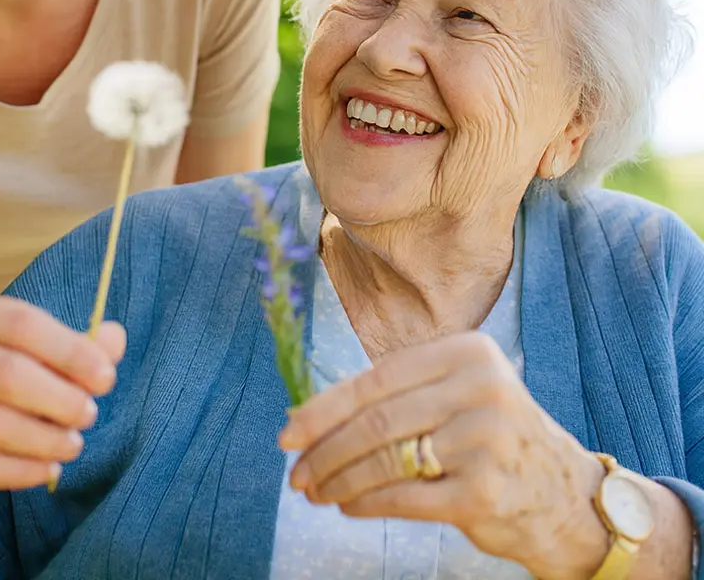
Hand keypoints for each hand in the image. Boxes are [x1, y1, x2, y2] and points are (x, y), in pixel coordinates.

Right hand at [0, 293, 124, 496]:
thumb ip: (54, 343)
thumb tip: (115, 339)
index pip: (22, 322)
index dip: (70, 349)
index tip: (104, 376)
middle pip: (9, 373)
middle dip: (60, 398)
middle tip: (89, 415)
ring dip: (42, 439)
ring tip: (72, 446)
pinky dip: (15, 471)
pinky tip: (43, 471)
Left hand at [279, 331, 610, 579]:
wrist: (568, 497)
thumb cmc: (492, 437)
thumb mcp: (459, 393)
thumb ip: (399, 394)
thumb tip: (310, 414)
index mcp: (468, 352)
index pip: (377, 377)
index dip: (325, 407)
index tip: (289, 430)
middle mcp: (481, 388)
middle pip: (376, 419)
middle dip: (324, 447)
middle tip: (293, 468)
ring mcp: (484, 441)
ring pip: (385, 459)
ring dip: (338, 478)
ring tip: (313, 489)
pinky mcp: (483, 492)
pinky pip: (404, 497)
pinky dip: (366, 502)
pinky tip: (347, 505)